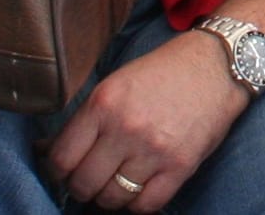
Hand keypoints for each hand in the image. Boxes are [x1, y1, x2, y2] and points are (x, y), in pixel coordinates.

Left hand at [44, 30, 247, 211]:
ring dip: (109, 196)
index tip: (65, 171)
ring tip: (116, 182)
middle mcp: (126, 127)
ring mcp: (153, 149)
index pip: (61, 159)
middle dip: (82, 186)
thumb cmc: (163, 73)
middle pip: (83, 184)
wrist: (217, 64)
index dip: (58, 171)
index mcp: (104, 103)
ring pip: (112, 198)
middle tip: (90, 178)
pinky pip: (145, 205)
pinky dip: (137, 203)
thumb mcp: (117, 83)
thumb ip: (86, 119)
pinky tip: (139, 188)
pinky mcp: (180, 166)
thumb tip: (47, 152)